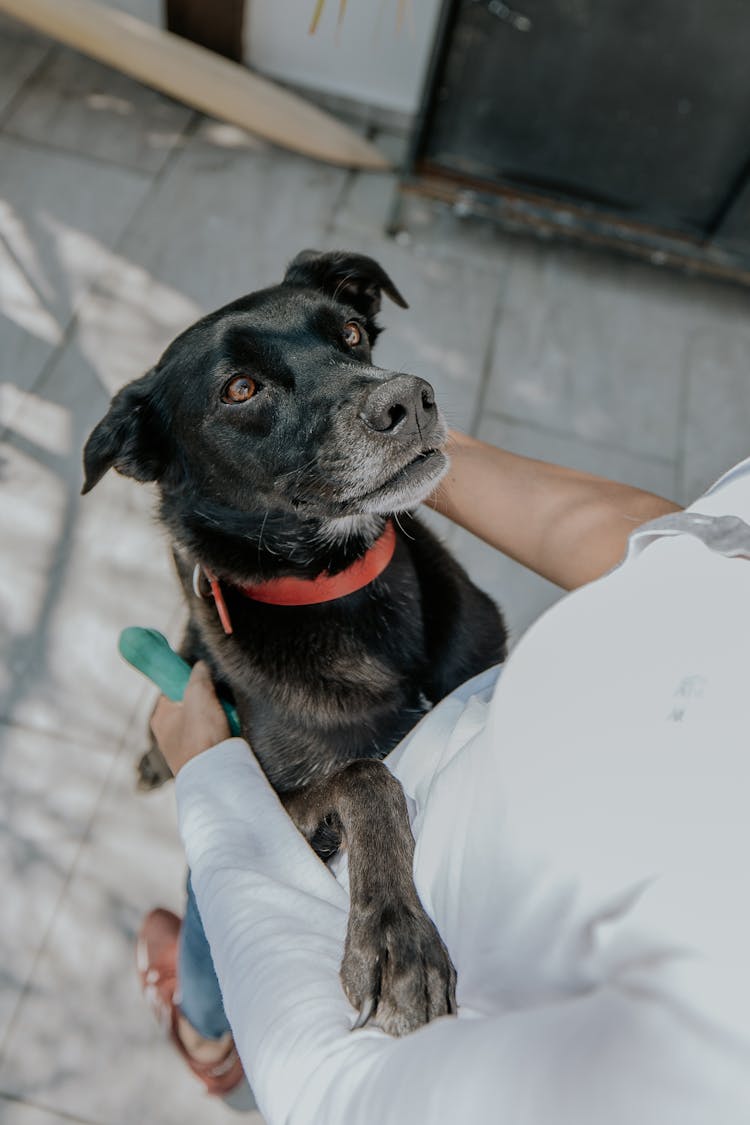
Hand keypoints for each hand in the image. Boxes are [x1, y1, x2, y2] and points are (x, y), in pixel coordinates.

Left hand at [150, 661, 230, 775]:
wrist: (214, 777)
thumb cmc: (202, 737)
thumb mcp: (199, 695)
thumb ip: (198, 676)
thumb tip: (199, 667)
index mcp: (160, 716)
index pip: (173, 688)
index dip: (190, 681)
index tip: (206, 682)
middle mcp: (167, 733)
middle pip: (190, 704)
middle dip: (208, 701)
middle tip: (219, 702)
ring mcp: (183, 747)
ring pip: (203, 721)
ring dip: (217, 717)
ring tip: (226, 719)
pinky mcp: (199, 758)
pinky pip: (211, 737)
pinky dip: (221, 733)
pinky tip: (228, 734)